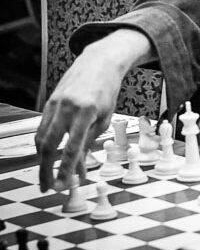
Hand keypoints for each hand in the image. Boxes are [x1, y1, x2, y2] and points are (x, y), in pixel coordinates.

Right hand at [35, 30, 153, 191]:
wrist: (99, 63)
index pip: (72, 147)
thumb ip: (91, 140)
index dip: (65, 169)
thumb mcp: (105, 116)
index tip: (63, 185)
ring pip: (42, 137)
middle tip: (49, 187)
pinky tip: (46, 155)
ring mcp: (56, 103)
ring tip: (47, 175)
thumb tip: (80, 166)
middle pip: (49, 145)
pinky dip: (43, 144)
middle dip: (46, 170)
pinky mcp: (49, 101)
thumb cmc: (107, 91)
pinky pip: (42, 127)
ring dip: (42, 160)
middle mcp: (67, 107)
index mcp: (86, 111)